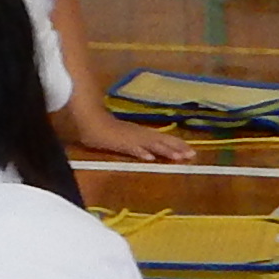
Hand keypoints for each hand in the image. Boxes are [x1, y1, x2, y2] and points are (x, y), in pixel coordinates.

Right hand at [62, 109, 195, 165]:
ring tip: (178, 157)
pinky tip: (149, 157)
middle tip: (192, 155)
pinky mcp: (118, 143)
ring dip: (164, 151)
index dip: (176, 143)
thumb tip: (148, 152)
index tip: (190, 150)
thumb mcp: (120, 136)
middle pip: (160, 141)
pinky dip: (139, 152)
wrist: (85, 121)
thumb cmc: (101, 128)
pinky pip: (130, 148)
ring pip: (150, 144)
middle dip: (176, 148)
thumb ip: (133, 143)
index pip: (161, 137)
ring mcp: (128, 138)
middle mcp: (137, 134)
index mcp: (139, 132)